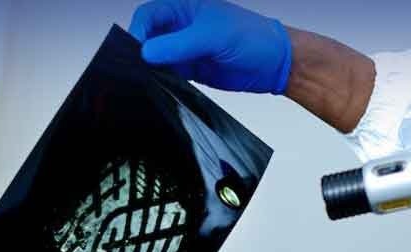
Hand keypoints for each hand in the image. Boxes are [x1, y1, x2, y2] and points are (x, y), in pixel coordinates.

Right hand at [128, 0, 292, 93]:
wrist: (274, 64)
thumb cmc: (254, 37)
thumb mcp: (215, 36)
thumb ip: (181, 44)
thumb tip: (149, 52)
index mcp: (184, 7)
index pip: (149, 15)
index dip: (138, 31)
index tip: (136, 50)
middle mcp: (181, 27)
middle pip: (147, 37)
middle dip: (140, 52)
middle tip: (140, 67)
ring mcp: (184, 49)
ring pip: (155, 58)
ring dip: (151, 69)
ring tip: (152, 78)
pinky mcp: (189, 70)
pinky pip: (167, 75)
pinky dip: (162, 81)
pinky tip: (164, 85)